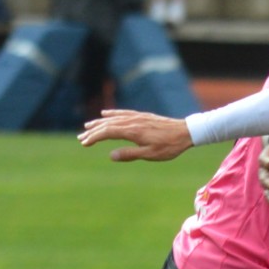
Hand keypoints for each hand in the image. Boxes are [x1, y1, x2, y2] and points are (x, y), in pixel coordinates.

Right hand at [77, 109, 193, 160]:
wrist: (187, 132)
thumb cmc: (170, 146)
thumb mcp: (151, 154)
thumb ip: (130, 154)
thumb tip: (111, 155)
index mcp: (133, 132)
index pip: (107, 133)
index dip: (94, 138)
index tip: (84, 143)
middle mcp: (133, 122)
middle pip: (107, 125)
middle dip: (93, 131)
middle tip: (81, 138)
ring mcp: (138, 117)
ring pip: (114, 118)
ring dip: (100, 122)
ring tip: (87, 126)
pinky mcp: (143, 116)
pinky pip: (124, 113)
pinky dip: (113, 113)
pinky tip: (105, 113)